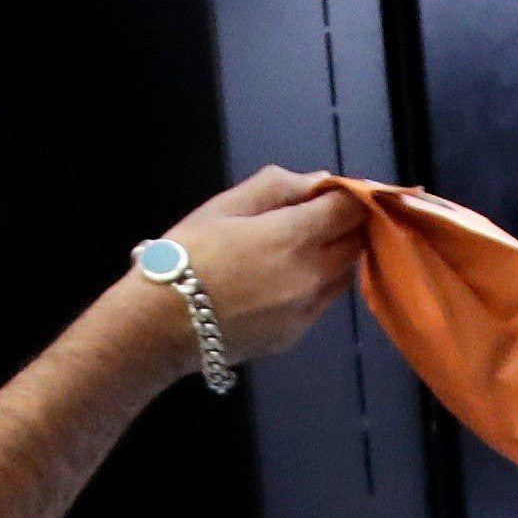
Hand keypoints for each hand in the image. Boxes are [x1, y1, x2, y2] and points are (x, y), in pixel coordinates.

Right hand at [158, 166, 364, 371]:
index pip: (351, 208)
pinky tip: (283, 281)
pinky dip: (316, 286)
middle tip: (321, 217)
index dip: (349, 194)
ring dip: (336, 256)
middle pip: (358, 242)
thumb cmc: (187, 256)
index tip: (334, 192)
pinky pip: (322, 303)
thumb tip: (317, 182)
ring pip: (345, 275)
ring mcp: (307, 310)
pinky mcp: (296, 335)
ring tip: (302, 248)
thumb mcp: (225, 206)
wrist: (160, 325)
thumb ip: (277, 186)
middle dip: (347, 225)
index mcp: (295, 236)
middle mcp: (312, 276)